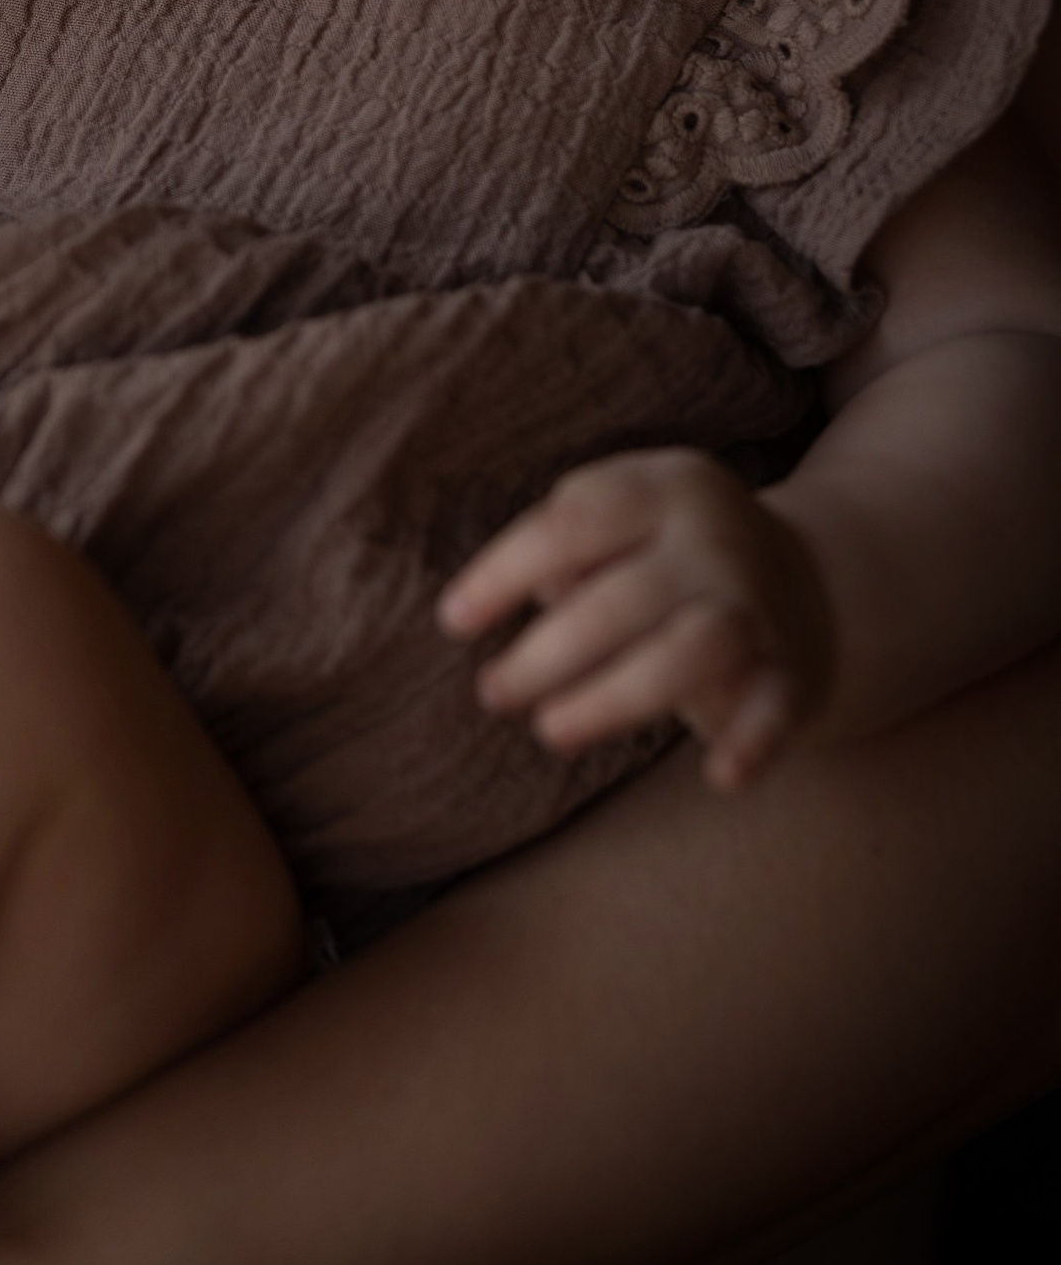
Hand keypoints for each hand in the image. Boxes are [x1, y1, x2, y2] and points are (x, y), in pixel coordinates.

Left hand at [440, 448, 838, 791]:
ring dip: (614, 698)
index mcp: (663, 487)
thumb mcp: (621, 528)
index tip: (453, 621)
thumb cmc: (665, 558)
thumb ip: (564, 553)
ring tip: (550, 731)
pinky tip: (720, 777)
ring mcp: (758, 602)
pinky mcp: (791, 667)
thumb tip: (488, 603)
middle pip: (621, 599)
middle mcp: (716, 537)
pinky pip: (774, 707)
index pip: (574, 523)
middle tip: (492, 693)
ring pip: (688, 652)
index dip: (505, 571)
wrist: (812, 581)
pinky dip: (753, 741)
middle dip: (546, 654)